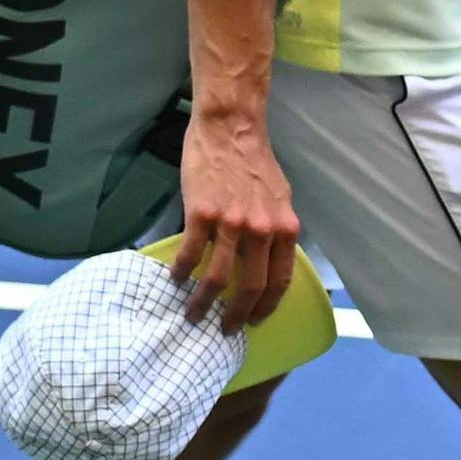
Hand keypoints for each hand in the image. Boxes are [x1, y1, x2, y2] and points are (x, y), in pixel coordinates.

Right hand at [170, 111, 298, 332]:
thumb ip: (275, 229)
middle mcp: (262, 230)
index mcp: (284, 228)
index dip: (266, 307)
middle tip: (224, 330)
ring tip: (192, 314)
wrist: (231, 129)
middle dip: (236, 316)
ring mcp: (232, 223)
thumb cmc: (253, 162)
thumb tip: (267, 258)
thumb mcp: (279, 199)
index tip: (254, 322)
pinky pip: (190, 253)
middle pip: (250, 288)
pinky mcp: (203, 214)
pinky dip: (182, 271)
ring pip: (218, 279)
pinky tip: (176, 278)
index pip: (279, 281)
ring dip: (203, 303)